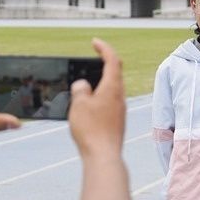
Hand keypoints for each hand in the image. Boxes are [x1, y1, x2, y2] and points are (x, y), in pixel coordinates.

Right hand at [68, 39, 124, 159]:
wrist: (103, 156)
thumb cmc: (91, 130)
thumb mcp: (79, 104)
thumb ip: (80, 89)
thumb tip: (83, 86)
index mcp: (113, 87)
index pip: (112, 60)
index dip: (104, 48)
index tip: (95, 42)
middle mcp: (120, 97)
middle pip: (114, 74)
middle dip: (102, 66)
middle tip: (90, 62)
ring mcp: (120, 110)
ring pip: (111, 90)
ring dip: (98, 85)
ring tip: (83, 88)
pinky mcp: (117, 122)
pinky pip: (108, 104)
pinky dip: (98, 99)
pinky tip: (87, 107)